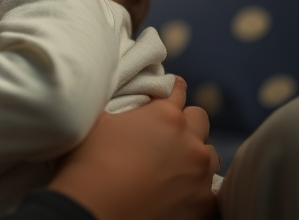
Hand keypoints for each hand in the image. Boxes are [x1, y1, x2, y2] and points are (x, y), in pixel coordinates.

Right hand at [48, 77, 219, 219]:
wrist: (94, 209)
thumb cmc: (89, 162)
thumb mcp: (99, 120)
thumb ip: (122, 107)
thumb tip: (128, 103)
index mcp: (165, 116)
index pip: (177, 91)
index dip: (171, 90)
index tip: (169, 93)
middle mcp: (190, 141)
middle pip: (200, 119)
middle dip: (185, 122)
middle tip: (165, 134)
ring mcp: (200, 174)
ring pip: (209, 155)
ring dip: (194, 155)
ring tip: (172, 166)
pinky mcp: (204, 204)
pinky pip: (209, 189)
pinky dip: (196, 188)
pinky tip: (177, 192)